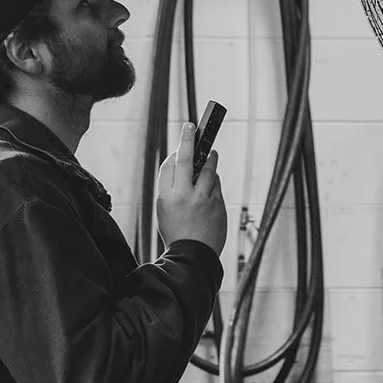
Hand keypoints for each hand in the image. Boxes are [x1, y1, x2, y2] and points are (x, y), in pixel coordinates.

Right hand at [156, 123, 226, 256]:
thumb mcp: (164, 210)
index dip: (176, 152)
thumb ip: (171, 187)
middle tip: (191, 127)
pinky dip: (215, 180)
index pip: (169, 165)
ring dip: (210, 157)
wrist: (193, 256)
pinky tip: (213, 180)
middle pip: (185, 159)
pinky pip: (217, 185)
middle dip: (188, 139)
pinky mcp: (217, 204)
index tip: (182, 140)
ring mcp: (202, 199)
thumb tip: (181, 162)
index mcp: (165, 197)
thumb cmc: (177, 232)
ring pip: (208, 169)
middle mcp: (183, 195)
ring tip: (211, 152)